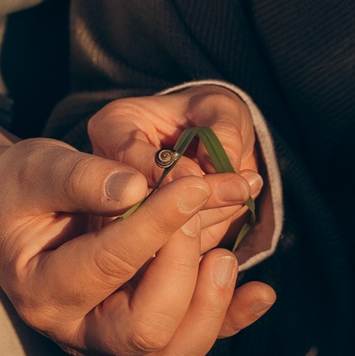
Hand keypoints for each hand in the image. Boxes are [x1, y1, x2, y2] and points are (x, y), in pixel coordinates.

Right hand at [0, 137, 272, 355]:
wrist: (13, 216)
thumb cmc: (21, 189)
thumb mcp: (35, 168)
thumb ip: (78, 177)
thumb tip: (135, 184)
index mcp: (41, 290)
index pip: (108, 265)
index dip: (156, 224)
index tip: (191, 185)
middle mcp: (74, 329)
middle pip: (144, 330)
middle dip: (180, 269)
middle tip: (195, 212)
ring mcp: (108, 341)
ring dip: (209, 308)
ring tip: (224, 255)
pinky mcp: (140, 335)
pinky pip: (190, 344)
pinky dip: (229, 322)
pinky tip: (262, 292)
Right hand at [86, 87, 261, 249]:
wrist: (218, 142)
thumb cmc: (210, 114)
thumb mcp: (220, 107)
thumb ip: (222, 131)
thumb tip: (223, 162)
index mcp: (113, 127)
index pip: (128, 158)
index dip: (167, 173)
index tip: (201, 181)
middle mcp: (108, 173)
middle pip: (139, 201)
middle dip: (193, 202)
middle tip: (239, 190)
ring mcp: (123, 211)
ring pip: (157, 231)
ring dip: (208, 217)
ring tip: (245, 190)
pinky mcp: (145, 238)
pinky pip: (175, 248)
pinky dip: (211, 232)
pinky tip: (239, 205)